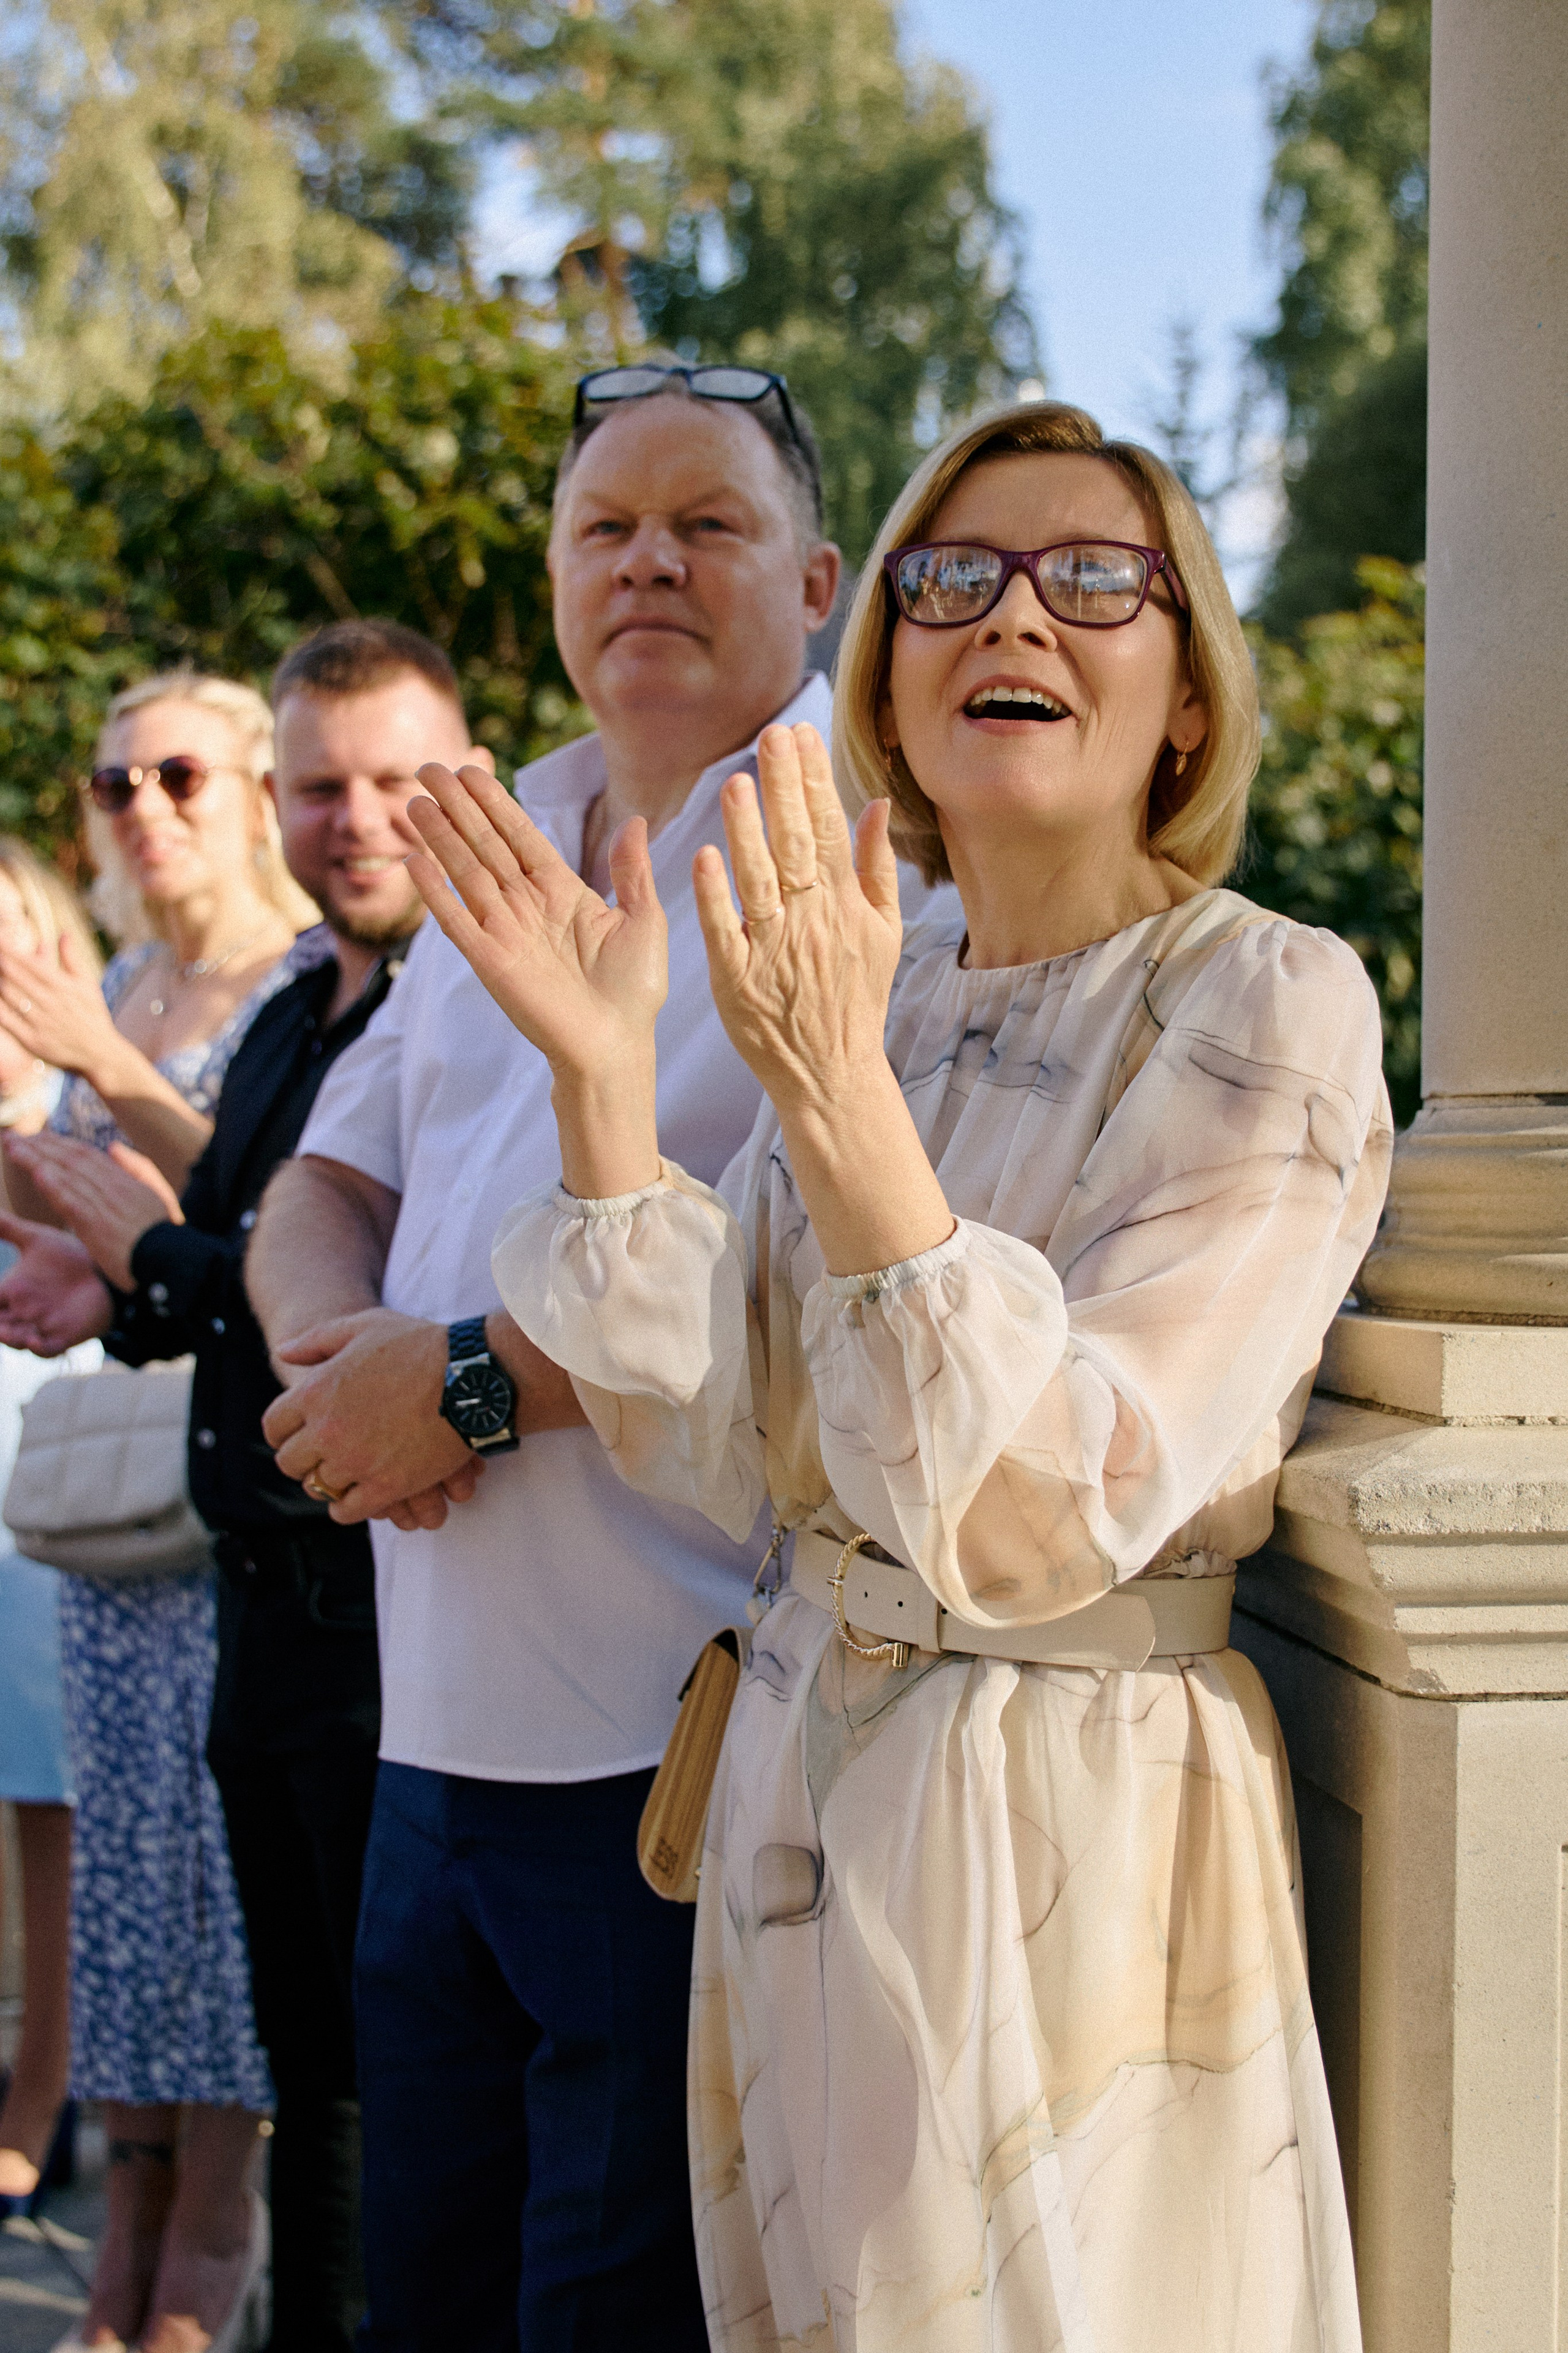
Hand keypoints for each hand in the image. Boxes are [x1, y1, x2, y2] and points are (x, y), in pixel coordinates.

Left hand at [0, 930, 122, 1083]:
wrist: (100, 1052)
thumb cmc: (93, 1015)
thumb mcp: (88, 984)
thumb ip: (72, 959)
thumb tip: (63, 934)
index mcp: (63, 986)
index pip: (30, 963)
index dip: (11, 951)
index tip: (0, 942)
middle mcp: (50, 1002)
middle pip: (15, 977)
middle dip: (1, 963)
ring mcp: (40, 1021)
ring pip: (10, 996)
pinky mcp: (32, 1040)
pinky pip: (8, 1020)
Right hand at [0, 1212, 113, 1353]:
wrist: (106, 1271)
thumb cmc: (71, 1257)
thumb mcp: (37, 1240)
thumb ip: (8, 1228)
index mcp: (12, 1292)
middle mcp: (22, 1312)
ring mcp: (41, 1326)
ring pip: (16, 1340)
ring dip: (9, 1339)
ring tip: (8, 1333)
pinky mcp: (63, 1336)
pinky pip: (46, 1349)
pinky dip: (38, 1348)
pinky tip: (35, 1341)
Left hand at [3, 1132, 180, 1289]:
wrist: (172, 1259)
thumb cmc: (164, 1232)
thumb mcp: (157, 1193)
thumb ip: (137, 1167)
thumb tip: (112, 1147)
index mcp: (124, 1180)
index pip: (85, 1154)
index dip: (58, 1143)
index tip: (36, 1137)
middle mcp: (111, 1186)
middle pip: (70, 1159)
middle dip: (39, 1145)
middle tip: (11, 1137)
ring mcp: (103, 1205)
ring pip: (65, 1174)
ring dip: (35, 1159)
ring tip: (11, 1147)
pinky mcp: (96, 1225)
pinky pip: (70, 1201)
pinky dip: (53, 1186)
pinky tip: (36, 1173)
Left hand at [261, 1307, 485, 1525]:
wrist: (470, 1376)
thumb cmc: (418, 1345)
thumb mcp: (363, 1326)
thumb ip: (316, 1340)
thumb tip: (282, 1353)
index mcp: (315, 1392)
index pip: (274, 1426)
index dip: (283, 1432)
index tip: (297, 1435)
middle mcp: (327, 1431)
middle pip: (290, 1462)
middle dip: (303, 1459)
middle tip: (321, 1456)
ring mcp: (356, 1462)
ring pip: (319, 1488)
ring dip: (328, 1482)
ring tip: (345, 1473)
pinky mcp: (386, 1487)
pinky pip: (348, 1511)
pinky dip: (348, 1507)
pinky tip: (358, 1496)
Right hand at [405, 764, 666, 1195]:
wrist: (618, 1044)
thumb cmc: (635, 989)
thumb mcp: (644, 919)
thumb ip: (633, 871)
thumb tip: (637, 821)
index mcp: (560, 891)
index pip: (520, 835)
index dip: (494, 803)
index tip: (471, 770)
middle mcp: (527, 906)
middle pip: (484, 845)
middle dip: (457, 807)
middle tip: (429, 768)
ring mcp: (505, 932)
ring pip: (465, 873)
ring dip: (439, 837)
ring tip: (415, 803)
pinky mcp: (491, 962)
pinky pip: (457, 921)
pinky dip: (436, 893)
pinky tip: (415, 861)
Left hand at [693, 722, 903, 1111]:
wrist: (832, 1073)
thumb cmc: (855, 999)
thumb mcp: (884, 934)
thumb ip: (878, 868)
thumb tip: (877, 804)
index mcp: (844, 905)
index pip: (830, 829)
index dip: (815, 781)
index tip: (803, 733)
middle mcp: (811, 921)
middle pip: (797, 844)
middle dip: (785, 788)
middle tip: (772, 735)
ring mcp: (773, 950)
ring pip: (759, 881)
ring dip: (748, 832)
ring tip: (737, 782)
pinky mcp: (738, 980)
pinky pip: (725, 931)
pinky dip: (715, 896)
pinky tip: (704, 856)